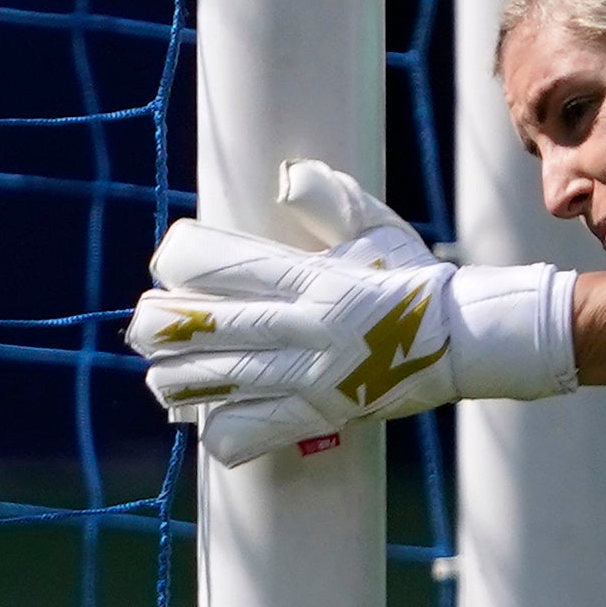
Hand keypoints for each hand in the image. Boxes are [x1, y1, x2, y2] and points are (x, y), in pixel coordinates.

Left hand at [124, 163, 577, 467]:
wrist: (465, 340)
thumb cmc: (416, 279)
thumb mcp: (377, 230)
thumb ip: (330, 202)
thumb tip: (288, 177)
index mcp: (317, 281)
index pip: (237, 269)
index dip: (194, 266)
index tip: (169, 264)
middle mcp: (308, 331)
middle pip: (220, 329)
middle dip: (170, 329)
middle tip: (140, 326)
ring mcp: (312, 378)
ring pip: (228, 382)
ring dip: (185, 380)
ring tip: (160, 378)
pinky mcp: (321, 416)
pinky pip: (259, 430)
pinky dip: (226, 429)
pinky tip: (209, 422)